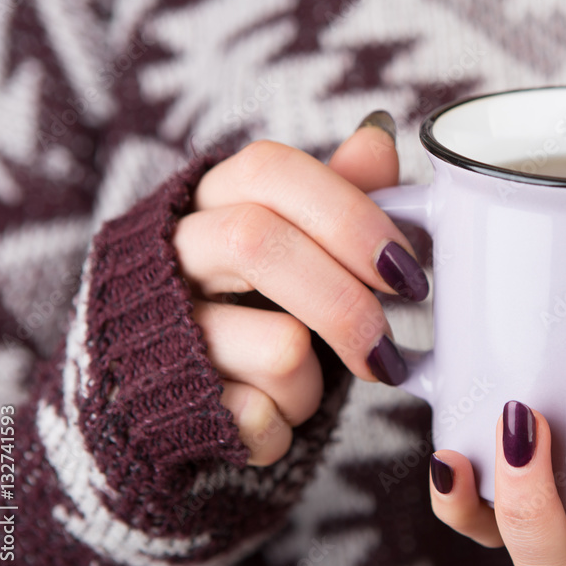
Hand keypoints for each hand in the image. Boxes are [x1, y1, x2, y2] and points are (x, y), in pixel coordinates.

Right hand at [173, 112, 427, 464]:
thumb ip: (335, 197)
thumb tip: (379, 138)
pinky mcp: (165, 402)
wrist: (160, 397)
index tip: (405, 270)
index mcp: (210, 202)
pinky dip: (284, 427)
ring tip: (299, 383)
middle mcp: (172, 252)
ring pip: (279, 347)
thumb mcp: (293, 247)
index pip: (270, 169)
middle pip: (256, 242)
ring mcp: (160, 326)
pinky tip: (264, 413)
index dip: (348, 214)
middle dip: (346, 305)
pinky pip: (260, 419)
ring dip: (313, 383)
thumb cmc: (248, 310)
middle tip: (389, 352)